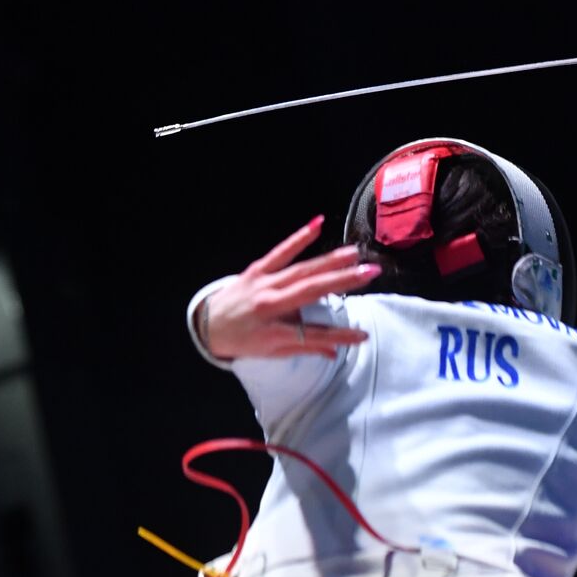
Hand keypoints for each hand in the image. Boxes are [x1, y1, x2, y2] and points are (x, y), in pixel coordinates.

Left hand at [200, 215, 380, 358]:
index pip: (312, 334)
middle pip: (311, 291)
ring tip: (354, 254)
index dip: (339, 336)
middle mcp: (269, 304)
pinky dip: (300, 237)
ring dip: (329, 260)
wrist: (206, 324)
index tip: (363, 335)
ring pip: (301, 270)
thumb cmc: (242, 341)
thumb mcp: (271, 353)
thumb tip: (335, 352)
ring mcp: (263, 283)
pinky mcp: (257, 269)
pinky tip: (318, 223)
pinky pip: (281, 252)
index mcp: (272, 331)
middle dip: (343, 281)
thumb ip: (304, 349)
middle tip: (370, 272)